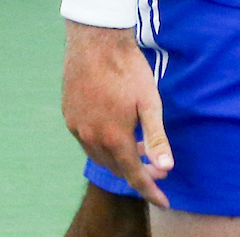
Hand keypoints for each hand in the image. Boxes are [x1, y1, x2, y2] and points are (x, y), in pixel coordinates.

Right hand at [63, 22, 173, 208]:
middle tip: (156, 165)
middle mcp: (92, 138)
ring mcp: (77, 128)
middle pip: (116, 167)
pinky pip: (87, 140)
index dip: (149, 190)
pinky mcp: (69, 115)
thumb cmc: (128, 68)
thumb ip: (156, 137)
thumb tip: (166, 167)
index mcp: (114, 138)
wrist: (96, 41)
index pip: (134, 175)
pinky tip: (115, 129)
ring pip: (100, 155)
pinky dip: (103, 144)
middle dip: (138, 171)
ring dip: (120, 157)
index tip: (163, 201)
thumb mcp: (150, 102)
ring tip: (139, 145)